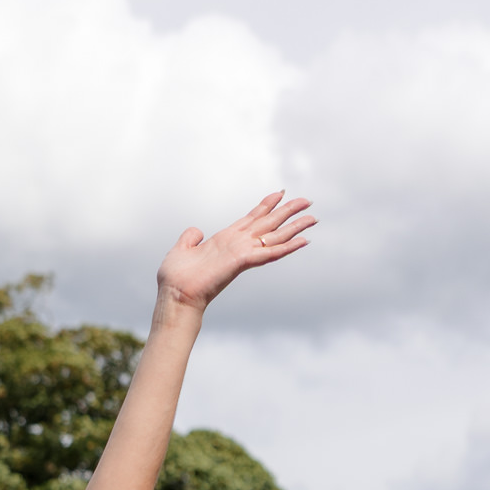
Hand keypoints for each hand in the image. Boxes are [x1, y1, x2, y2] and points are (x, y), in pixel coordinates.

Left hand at [156, 192, 315, 311]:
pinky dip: (288, 247)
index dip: (266, 205)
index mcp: (225, 240)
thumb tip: (197, 231)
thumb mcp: (181, 249)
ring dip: (295, 227)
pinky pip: (270, 253)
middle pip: (269, 225)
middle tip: (308, 201)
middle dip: (288, 212)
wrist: (174, 296)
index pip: (251, 219)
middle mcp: (238, 246)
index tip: (280, 192)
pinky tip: (304, 241)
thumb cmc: (175, 279)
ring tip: (314, 217)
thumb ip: (190, 238)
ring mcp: (242, 254)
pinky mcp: (242, 261)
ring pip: (275, 237)